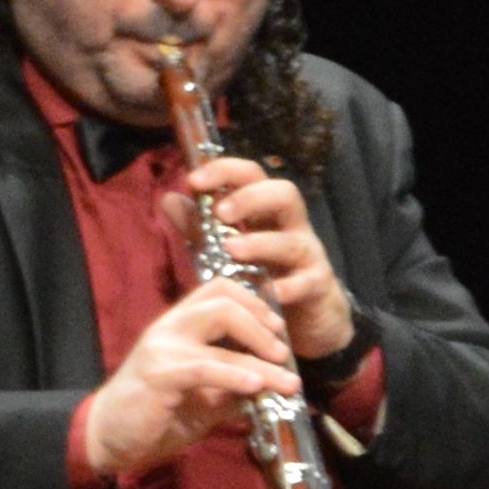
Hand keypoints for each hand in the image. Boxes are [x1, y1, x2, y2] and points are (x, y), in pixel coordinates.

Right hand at [81, 274, 298, 485]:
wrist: (109, 438)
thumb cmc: (155, 416)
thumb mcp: (204, 397)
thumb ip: (233, 385)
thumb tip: (274, 382)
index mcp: (179, 325)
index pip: (219, 289)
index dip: (254, 301)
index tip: (277, 328)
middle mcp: (170, 327)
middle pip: (223, 301)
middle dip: (262, 324)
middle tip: (283, 353)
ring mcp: (162, 347)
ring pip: (220, 331)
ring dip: (262, 356)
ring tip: (288, 381)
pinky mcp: (159, 374)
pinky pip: (205, 367)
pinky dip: (236, 374)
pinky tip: (257, 387)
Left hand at [176, 154, 355, 364]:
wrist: (310, 317)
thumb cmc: (265, 276)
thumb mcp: (227, 250)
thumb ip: (200, 226)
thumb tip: (169, 198)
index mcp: (266, 212)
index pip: (251, 176)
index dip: (224, 171)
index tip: (192, 179)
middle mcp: (291, 227)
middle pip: (284, 194)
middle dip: (251, 198)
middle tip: (220, 213)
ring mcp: (308, 255)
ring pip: (292, 241)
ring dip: (261, 243)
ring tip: (232, 250)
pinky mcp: (318, 286)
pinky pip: (307, 282)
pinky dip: (288, 287)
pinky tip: (268, 293)